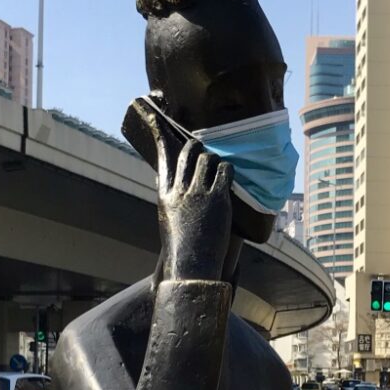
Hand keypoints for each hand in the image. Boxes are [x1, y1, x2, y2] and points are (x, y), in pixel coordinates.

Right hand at [136, 100, 232, 281]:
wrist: (192, 266)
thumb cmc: (182, 248)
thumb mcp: (169, 221)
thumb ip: (172, 200)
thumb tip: (174, 186)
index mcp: (165, 195)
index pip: (163, 158)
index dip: (161, 137)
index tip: (160, 122)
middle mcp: (180, 190)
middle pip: (188, 154)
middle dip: (196, 146)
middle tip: (201, 146)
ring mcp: (199, 193)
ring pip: (208, 160)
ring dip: (214, 160)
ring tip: (218, 166)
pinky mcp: (218, 199)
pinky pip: (225, 172)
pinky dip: (228, 169)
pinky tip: (229, 175)